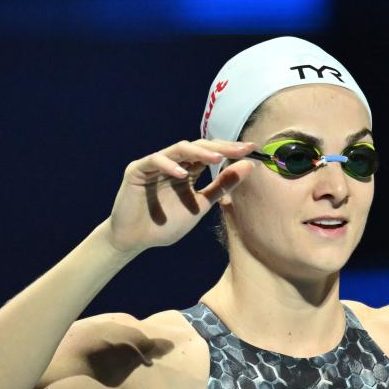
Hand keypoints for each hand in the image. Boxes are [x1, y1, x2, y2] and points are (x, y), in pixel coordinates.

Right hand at [105, 139, 257, 253]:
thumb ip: (221, 186)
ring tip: (218, 158)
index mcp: (188, 170)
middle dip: (221, 147)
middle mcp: (173, 163)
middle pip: (199, 147)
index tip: (252, 150)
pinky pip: (155, 161)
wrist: (136, 241)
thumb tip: (248, 166)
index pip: (211, 154)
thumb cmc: (165, 225)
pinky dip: (169, 166)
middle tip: (241, 149)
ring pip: (179, 149)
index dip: (230, 150)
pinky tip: (183, 174)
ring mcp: (155, 164)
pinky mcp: (137, 169)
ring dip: (199, 152)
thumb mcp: (200, 205)